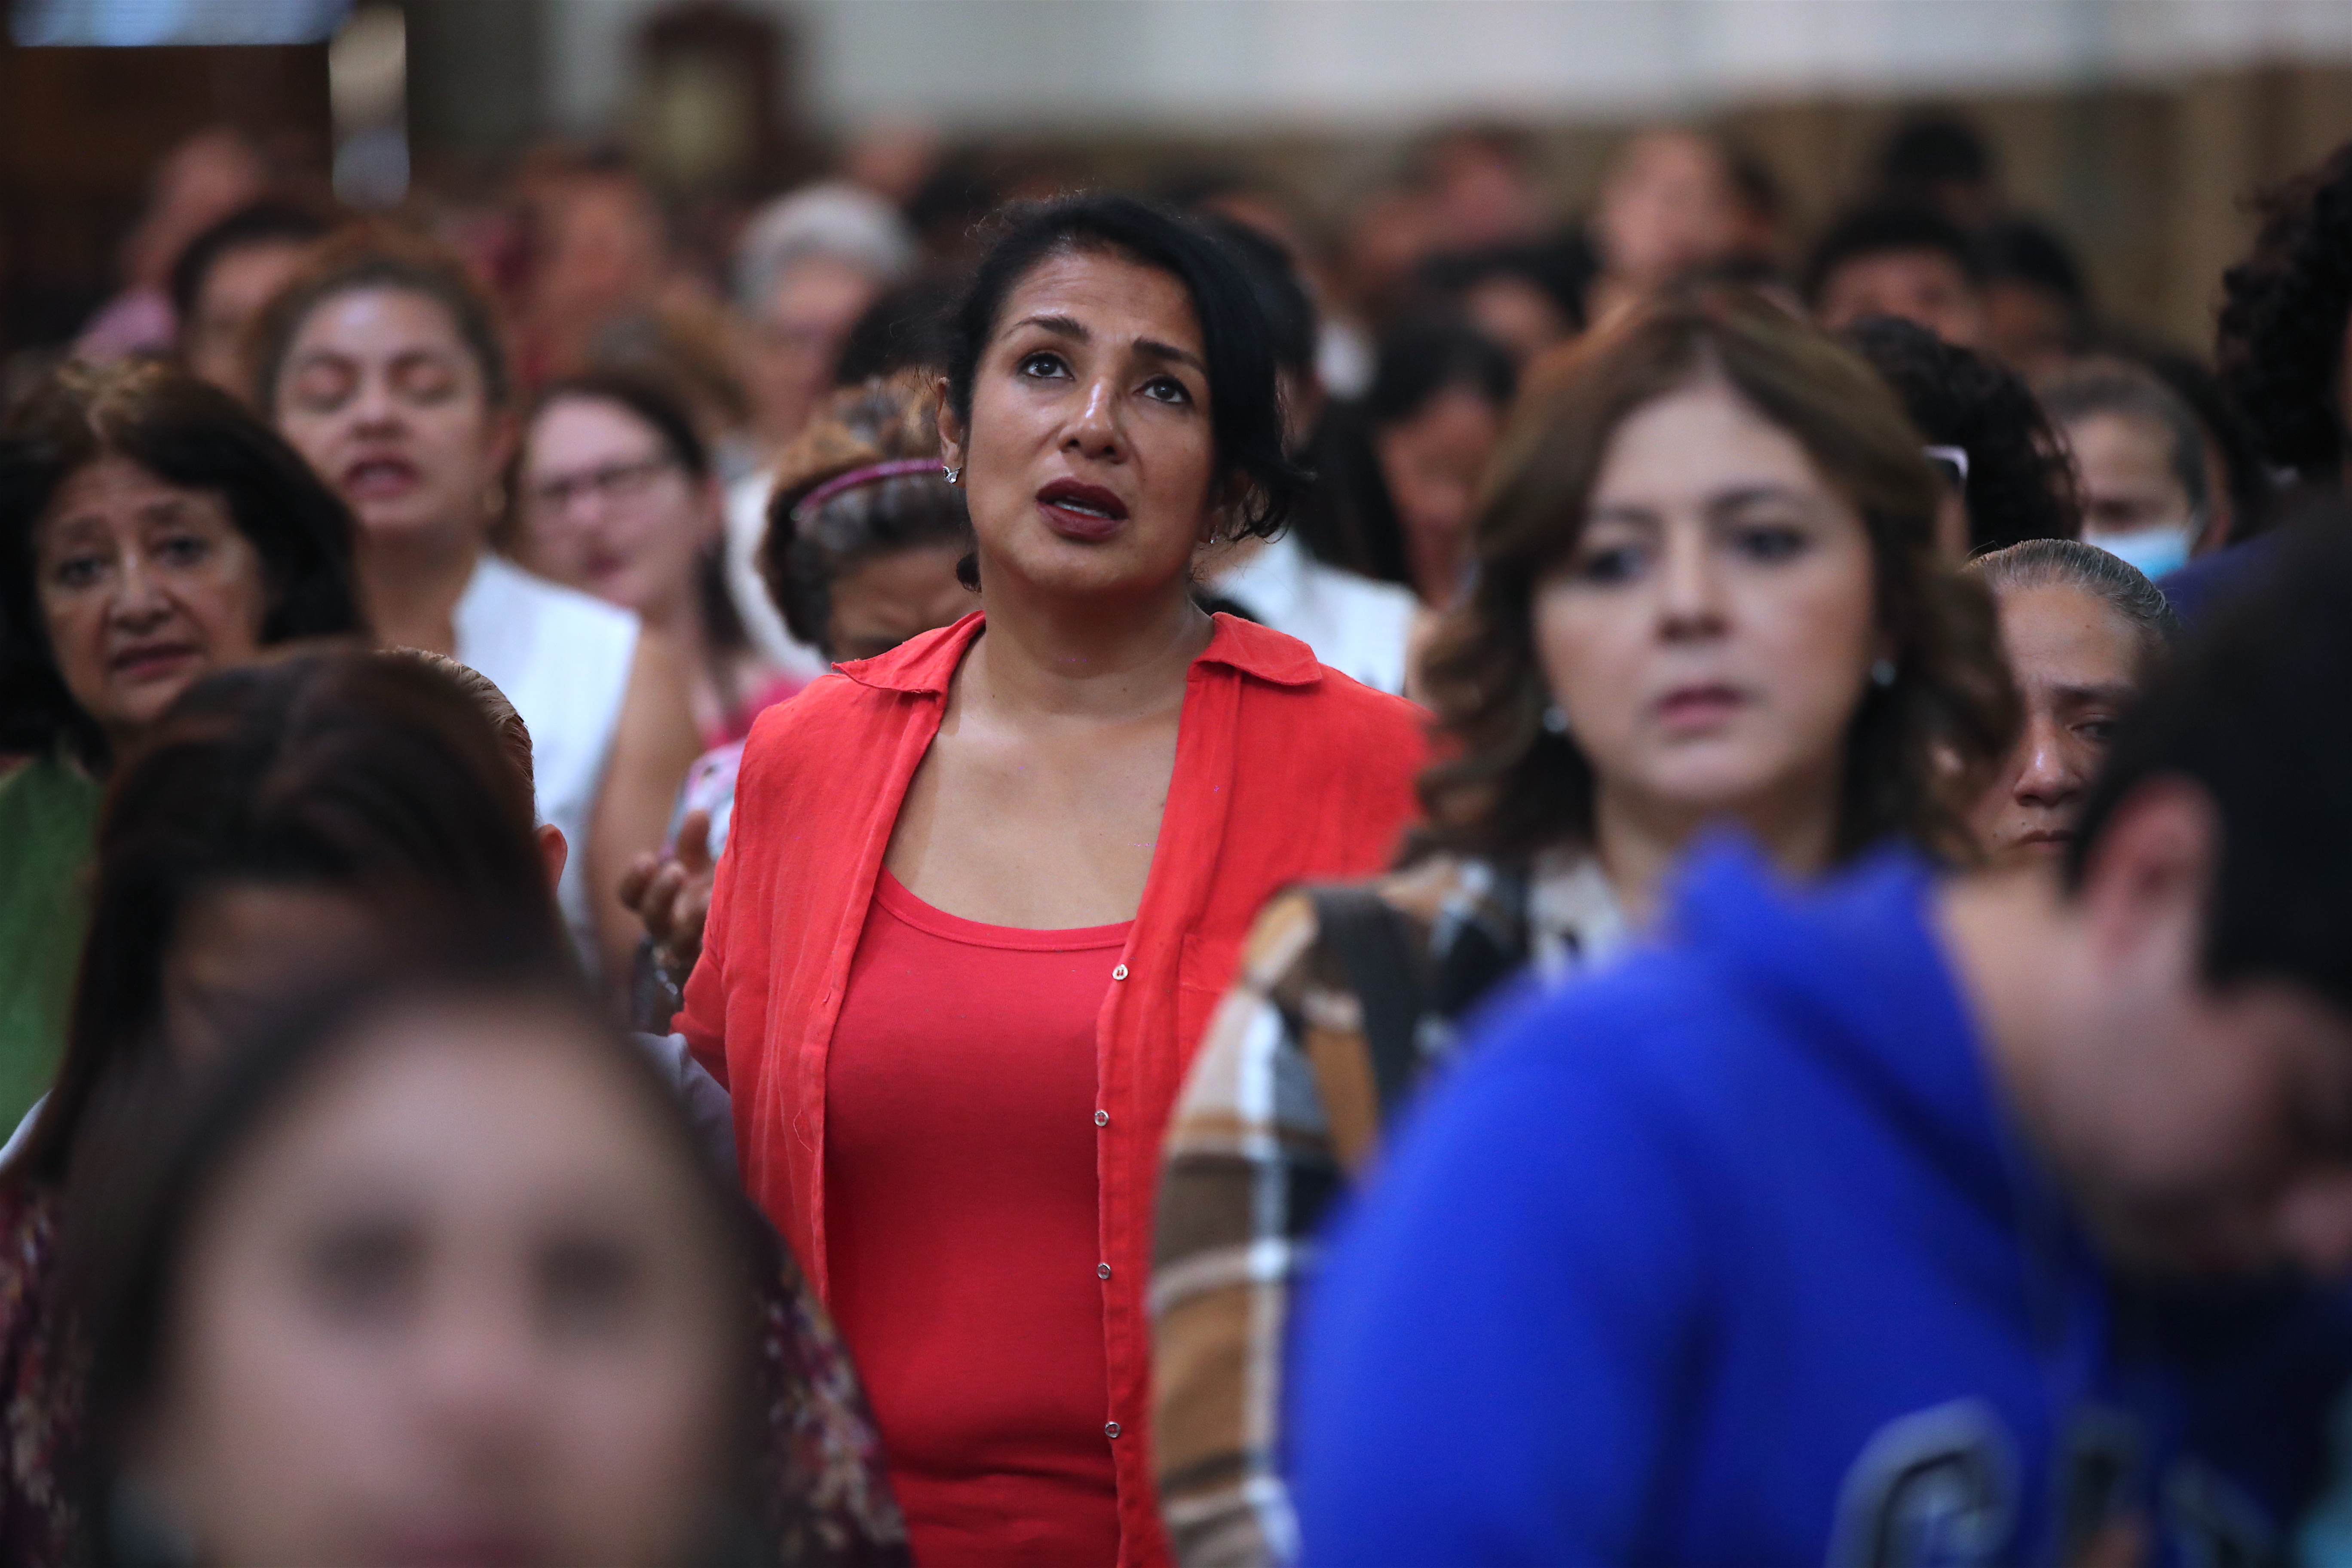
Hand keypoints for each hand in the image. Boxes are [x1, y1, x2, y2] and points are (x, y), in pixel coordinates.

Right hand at [619, 809, 715, 987]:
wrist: (731, 943)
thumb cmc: (707, 896)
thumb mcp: (700, 868)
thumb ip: (694, 843)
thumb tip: (697, 811)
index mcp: (659, 903)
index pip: (631, 897)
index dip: (634, 880)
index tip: (647, 858)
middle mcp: (668, 930)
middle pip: (651, 917)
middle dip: (660, 893)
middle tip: (676, 869)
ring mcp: (688, 952)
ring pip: (677, 944)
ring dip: (690, 920)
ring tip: (707, 899)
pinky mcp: (711, 969)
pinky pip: (708, 962)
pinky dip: (717, 943)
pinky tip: (733, 925)